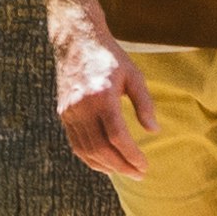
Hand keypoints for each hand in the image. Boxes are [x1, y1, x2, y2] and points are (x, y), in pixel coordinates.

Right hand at [45, 0, 145, 181]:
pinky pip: (76, 144)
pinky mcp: (63, 113)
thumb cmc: (109, 57)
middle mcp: (82, 106)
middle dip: (121, 166)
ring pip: (86, 150)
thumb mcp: (134, 75)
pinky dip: (91, 158)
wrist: (76, 41)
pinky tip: (105, 163)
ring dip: (106, 166)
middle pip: (101, 148)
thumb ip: (144, 104)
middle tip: (138, 174)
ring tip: (125, 172)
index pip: (117, 136)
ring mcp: (69, 111)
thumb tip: (154, 131)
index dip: (132, 155)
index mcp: (102, 96)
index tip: (145, 165)